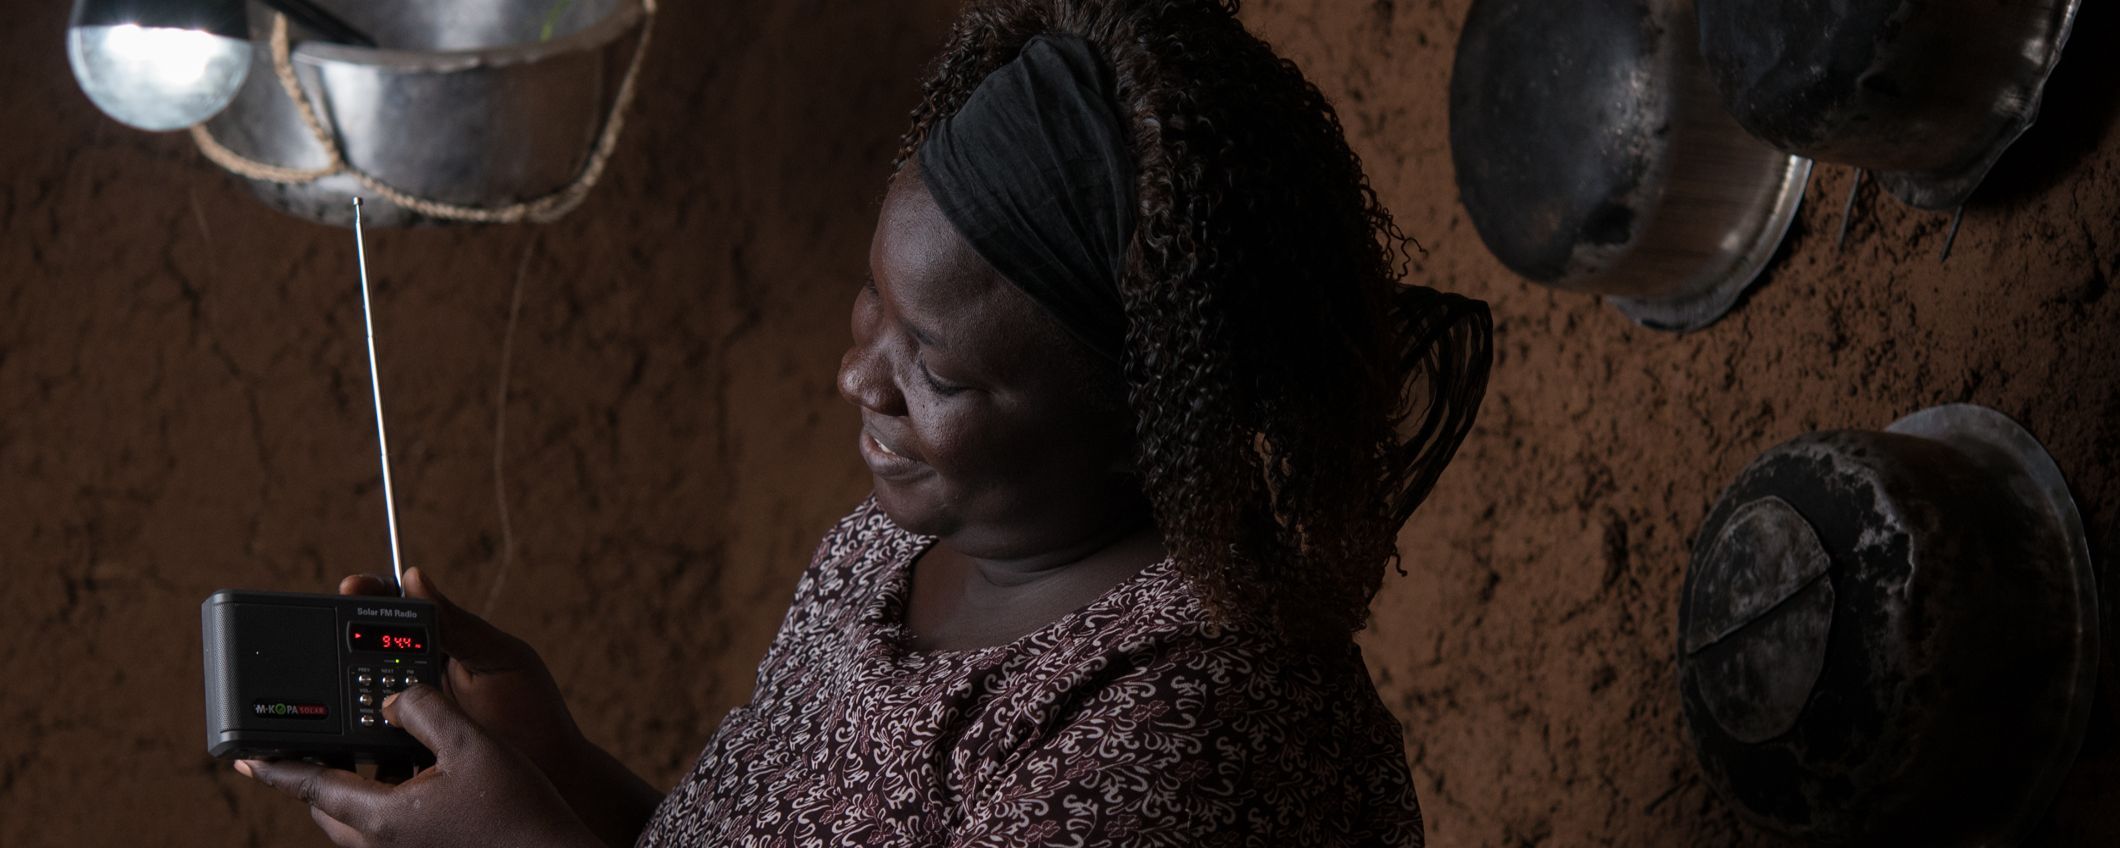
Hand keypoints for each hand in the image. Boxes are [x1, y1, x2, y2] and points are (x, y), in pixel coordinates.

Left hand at [237, 685, 596, 847]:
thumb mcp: (472, 742)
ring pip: (360, 822)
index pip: (311, 786)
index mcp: (383, 816)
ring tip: (374, 754)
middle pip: (329, 810)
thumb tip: (391, 699)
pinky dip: (390, 800)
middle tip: (314, 749)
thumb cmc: (518, 810)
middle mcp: (386, 843)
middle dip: (316, 779)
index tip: (242, 756)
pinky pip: (390, 829)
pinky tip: (423, 777)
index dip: (276, 767)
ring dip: (357, 789)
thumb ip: (424, 708)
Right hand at [339, 569, 662, 845]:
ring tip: (331, 691)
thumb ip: (459, 625)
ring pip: (354, 701)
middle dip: (340, 645)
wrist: (551, 778)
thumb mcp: (499, 660)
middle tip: (328, 640)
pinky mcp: (395, 757)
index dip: (369, 596)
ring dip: (339, 696)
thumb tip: (414, 577)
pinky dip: (343, 743)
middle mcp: (415, 679)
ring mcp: (402, 719)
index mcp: (440, 645)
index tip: (351, 587)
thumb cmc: (533, 713)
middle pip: (363, 654)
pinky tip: (333, 739)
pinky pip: (359, 747)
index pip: (395, 611)